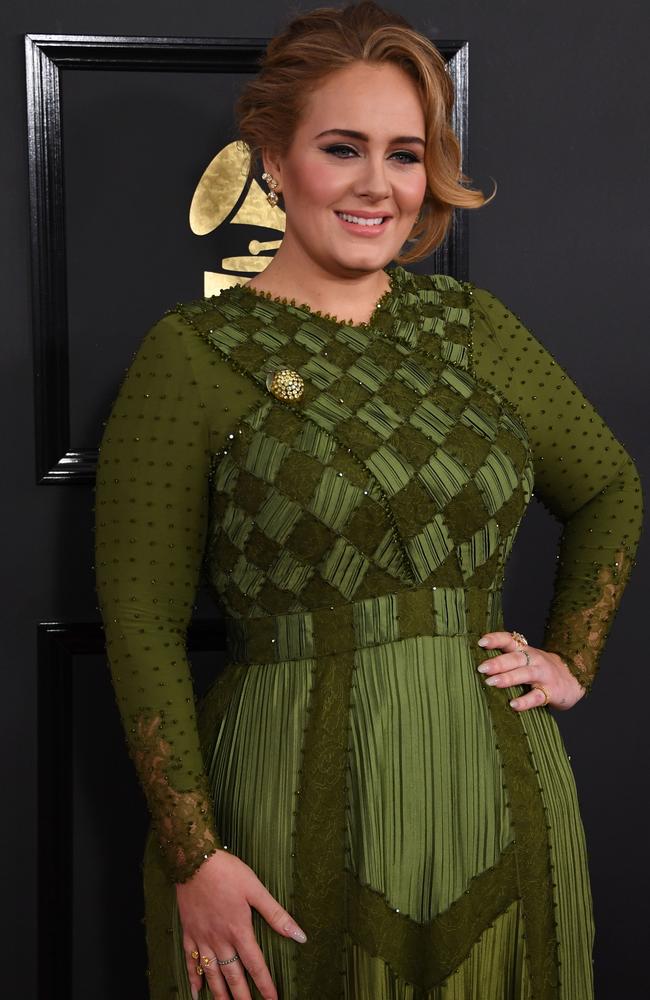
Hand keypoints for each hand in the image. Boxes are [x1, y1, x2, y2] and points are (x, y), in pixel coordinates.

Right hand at [176, 848, 306, 999]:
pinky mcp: (189, 932)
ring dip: (220, 993)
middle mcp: (220, 939)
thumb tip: (299, 934)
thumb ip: (276, 914)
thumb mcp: (255, 889)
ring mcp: (202, 937)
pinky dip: (193, 977)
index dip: (265, 984)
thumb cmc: (227, 872)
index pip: (255, 964)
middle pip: (233, 975)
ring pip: (212, 973)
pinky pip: (190, 960)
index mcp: (239, 930)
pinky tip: (196, 991)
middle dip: (242, 997)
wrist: (194, 861)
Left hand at [477, 630, 585, 711]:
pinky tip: (513, 705)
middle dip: (498, 662)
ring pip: (525, 674)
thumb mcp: (526, 659)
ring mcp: (543, 675)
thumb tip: (477, 665)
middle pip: (515, 658)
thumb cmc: (540, 669)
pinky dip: (525, 701)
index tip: (481, 642)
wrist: (573, 678)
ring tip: (491, 682)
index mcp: (525, 650)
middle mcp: (534, 660)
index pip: (509, 640)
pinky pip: (536, 697)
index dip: (495, 639)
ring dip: (508, 678)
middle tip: (481, 668)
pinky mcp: (550, 692)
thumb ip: (507, 659)